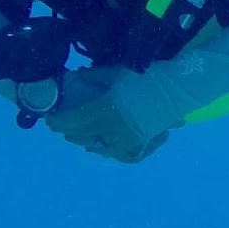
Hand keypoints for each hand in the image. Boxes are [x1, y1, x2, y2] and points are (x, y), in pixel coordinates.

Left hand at [47, 73, 170, 163]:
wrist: (180, 89)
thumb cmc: (147, 77)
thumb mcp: (118, 72)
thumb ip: (94, 76)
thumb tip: (77, 75)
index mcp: (106, 108)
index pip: (74, 120)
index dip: (58, 122)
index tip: (49, 120)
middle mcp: (114, 128)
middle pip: (84, 135)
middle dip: (69, 132)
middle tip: (61, 128)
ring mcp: (128, 139)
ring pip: (100, 147)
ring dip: (87, 142)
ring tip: (79, 138)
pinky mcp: (141, 143)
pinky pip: (121, 155)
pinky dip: (111, 152)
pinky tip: (104, 148)